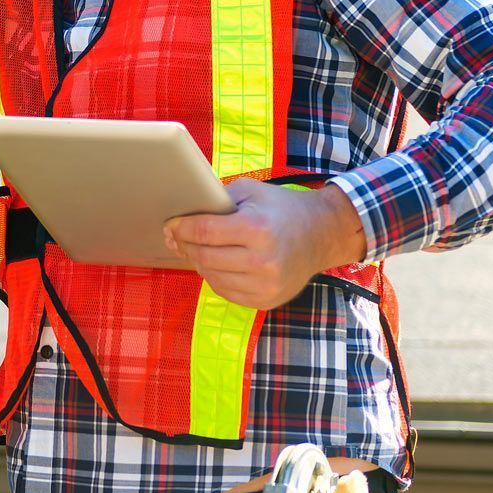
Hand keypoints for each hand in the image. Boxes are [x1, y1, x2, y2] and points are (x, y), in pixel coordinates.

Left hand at [164, 179, 368, 309]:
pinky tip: (216, 264)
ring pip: (212, 277)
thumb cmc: (281, 209)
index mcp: (257, 229)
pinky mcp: (267, 300)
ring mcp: (266, 284)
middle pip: (204, 256)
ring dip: (199, 262)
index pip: (203, 231)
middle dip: (185, 245)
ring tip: (197, 249)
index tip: (170, 224)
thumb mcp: (251, 192)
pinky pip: (226, 292)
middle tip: (177, 237)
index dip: (181, 228)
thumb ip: (218, 200)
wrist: (322, 234)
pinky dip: (215, 278)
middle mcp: (262, 260)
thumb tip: (182, 214)